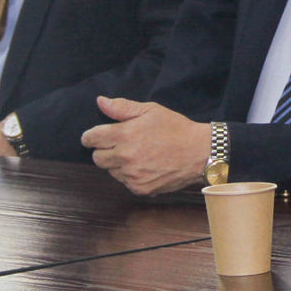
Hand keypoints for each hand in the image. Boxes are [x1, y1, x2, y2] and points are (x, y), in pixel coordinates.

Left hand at [80, 96, 208, 194]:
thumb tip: (100, 102)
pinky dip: (130, 175)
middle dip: (104, 150)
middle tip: (121, 144)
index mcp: (124, 135)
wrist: (199, 152)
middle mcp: (125, 157)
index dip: (90, 137)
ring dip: (118, 164)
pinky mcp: (140, 188)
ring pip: (111, 171)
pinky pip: (125, 182)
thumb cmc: (176, 128)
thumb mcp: (151, 111)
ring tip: (138, 155)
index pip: (91, 138)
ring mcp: (132, 175)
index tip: (95, 137)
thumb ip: (122, 107)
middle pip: (97, 158)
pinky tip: (145, 166)